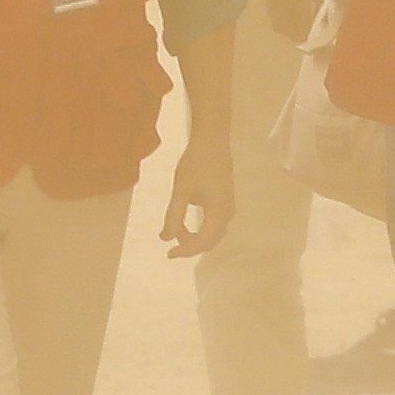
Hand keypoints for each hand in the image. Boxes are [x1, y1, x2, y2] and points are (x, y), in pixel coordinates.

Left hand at [163, 130, 233, 259]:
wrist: (212, 141)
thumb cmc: (195, 163)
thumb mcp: (181, 191)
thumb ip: (173, 216)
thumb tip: (165, 239)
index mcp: (218, 212)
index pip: (202, 241)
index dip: (186, 251)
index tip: (168, 254)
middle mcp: (227, 213)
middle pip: (211, 241)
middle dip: (191, 247)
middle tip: (171, 249)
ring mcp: (229, 206)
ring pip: (214, 233)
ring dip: (196, 238)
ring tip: (176, 233)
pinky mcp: (226, 200)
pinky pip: (215, 224)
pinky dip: (202, 229)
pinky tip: (187, 223)